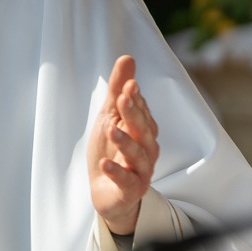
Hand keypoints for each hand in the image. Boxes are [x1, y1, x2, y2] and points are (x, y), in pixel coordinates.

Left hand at [87, 55, 159, 235]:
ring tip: (110, 129)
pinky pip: (126, 180)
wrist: (107, 192)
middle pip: (142, 130)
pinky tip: (104, 163)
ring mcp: (141, 171)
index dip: (135, 99)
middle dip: (134, 114)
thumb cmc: (110, 151)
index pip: (141, 112)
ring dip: (124, 141)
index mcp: (143, 131)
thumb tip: (128, 57)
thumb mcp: (110, 117)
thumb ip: (118, 90)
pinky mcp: (131, 189)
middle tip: (122, 98)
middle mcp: (147, 149)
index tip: (128, 85)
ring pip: (137, 155)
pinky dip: (116, 172)